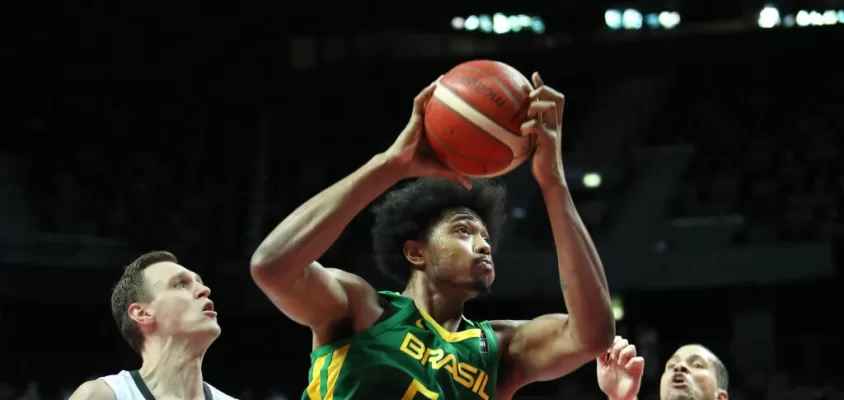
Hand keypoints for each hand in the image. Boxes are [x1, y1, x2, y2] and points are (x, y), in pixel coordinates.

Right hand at [383, 80, 471, 188]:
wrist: (400, 164)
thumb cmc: (419, 167)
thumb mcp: (443, 170)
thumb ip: (457, 175)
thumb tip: (471, 186)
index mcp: (433, 135)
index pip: (444, 121)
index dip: (453, 113)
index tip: (465, 107)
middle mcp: (426, 125)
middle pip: (436, 106)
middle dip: (446, 96)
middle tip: (458, 87)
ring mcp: (419, 119)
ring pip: (428, 99)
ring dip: (436, 88)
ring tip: (446, 77)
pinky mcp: (414, 117)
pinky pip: (421, 100)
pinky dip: (428, 91)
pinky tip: (437, 83)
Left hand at [520, 72, 565, 187]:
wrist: (550, 177)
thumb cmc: (539, 161)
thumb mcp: (533, 141)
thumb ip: (528, 129)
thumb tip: (511, 122)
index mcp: (553, 122)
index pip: (554, 98)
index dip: (544, 85)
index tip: (534, 75)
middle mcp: (556, 124)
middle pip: (557, 98)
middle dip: (544, 91)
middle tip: (530, 96)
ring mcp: (554, 132)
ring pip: (551, 108)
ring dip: (536, 106)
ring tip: (526, 114)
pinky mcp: (550, 141)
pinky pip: (539, 127)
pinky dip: (528, 125)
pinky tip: (522, 131)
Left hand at [597, 336, 644, 399]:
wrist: (615, 396)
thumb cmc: (608, 383)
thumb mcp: (601, 368)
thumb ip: (600, 357)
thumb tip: (599, 345)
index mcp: (615, 356)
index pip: (617, 340)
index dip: (613, 341)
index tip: (608, 350)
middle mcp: (623, 358)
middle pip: (625, 341)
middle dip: (617, 347)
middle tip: (613, 357)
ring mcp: (631, 363)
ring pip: (632, 347)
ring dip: (624, 353)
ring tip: (619, 363)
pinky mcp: (638, 370)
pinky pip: (639, 359)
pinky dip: (632, 361)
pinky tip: (626, 367)